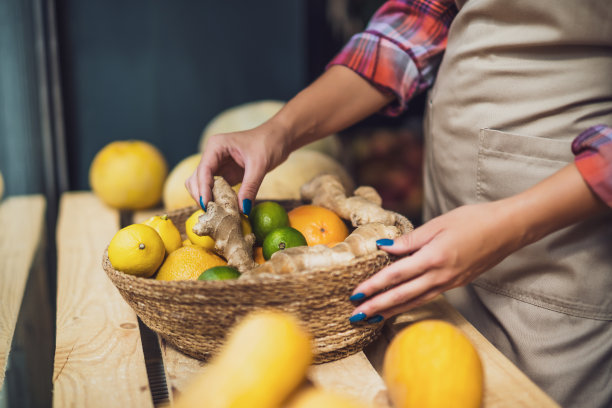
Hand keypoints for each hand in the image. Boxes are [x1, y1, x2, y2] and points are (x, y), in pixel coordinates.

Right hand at [185, 120, 289, 213]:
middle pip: (197, 179)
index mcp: (216, 146)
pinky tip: (225, 207)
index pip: (203, 170)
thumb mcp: (259, 165)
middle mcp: (213, 155)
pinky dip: (217, 198)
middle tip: (212, 212)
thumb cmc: (270, 143)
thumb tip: (242, 210)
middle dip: (202, 195)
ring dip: (208, 198)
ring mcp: (218, 164)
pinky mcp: (226, 173)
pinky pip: (216, 188)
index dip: (202, 189)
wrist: (280, 138)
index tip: (206, 206)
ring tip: (218, 211)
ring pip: (203, 185)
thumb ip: (250, 187)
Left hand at [349, 201, 522, 322]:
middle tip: (356, 316)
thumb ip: (410, 239)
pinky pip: (428, 298)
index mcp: (434, 258)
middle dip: (377, 306)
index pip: (396, 275)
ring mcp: (450, 283)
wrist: (508, 229)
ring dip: (392, 311)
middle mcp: (441, 276)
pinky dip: (410, 305)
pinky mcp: (456, 284)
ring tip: (373, 318)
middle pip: (402, 295)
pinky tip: (400, 307)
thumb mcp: (438, 224)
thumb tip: (385, 247)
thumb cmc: (474, 220)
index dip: (374, 286)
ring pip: (415, 301)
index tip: (356, 294)